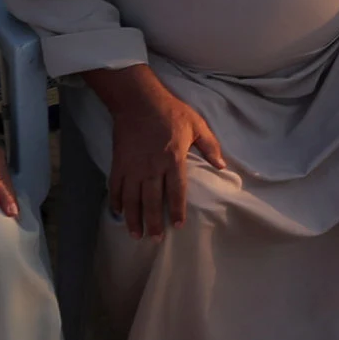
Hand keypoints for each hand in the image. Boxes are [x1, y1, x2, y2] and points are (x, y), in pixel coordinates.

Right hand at [101, 68, 229, 239]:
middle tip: (156, 239)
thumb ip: (210, 146)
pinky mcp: (118, 163)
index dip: (176, 210)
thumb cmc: (170, 112)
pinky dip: (116, 202)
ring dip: (134, 219)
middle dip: (153, 222)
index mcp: (173, 159)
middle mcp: (152, 167)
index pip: (176, 191)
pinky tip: (118, 214)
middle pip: (151, 201)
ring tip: (137, 235)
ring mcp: (133, 167)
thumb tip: (222, 166)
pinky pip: (116, 187)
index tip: (177, 225)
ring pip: (132, 199)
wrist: (138, 100)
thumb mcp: (197, 125)